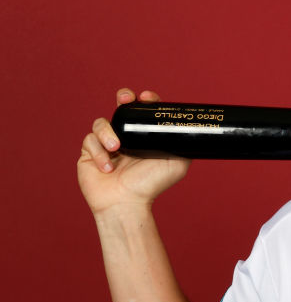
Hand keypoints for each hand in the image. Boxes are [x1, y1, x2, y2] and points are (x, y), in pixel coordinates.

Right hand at [78, 88, 190, 215]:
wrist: (127, 203)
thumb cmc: (151, 185)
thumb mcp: (177, 163)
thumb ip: (183, 144)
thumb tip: (191, 128)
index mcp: (144, 136)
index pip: (143, 111)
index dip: (145, 100)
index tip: (147, 98)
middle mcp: (125, 137)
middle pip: (121, 106)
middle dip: (123, 97)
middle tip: (125, 100)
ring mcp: (106, 143)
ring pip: (101, 123)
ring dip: (107, 133)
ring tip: (116, 149)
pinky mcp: (89, 152)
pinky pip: (89, 141)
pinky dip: (99, 153)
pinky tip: (108, 168)